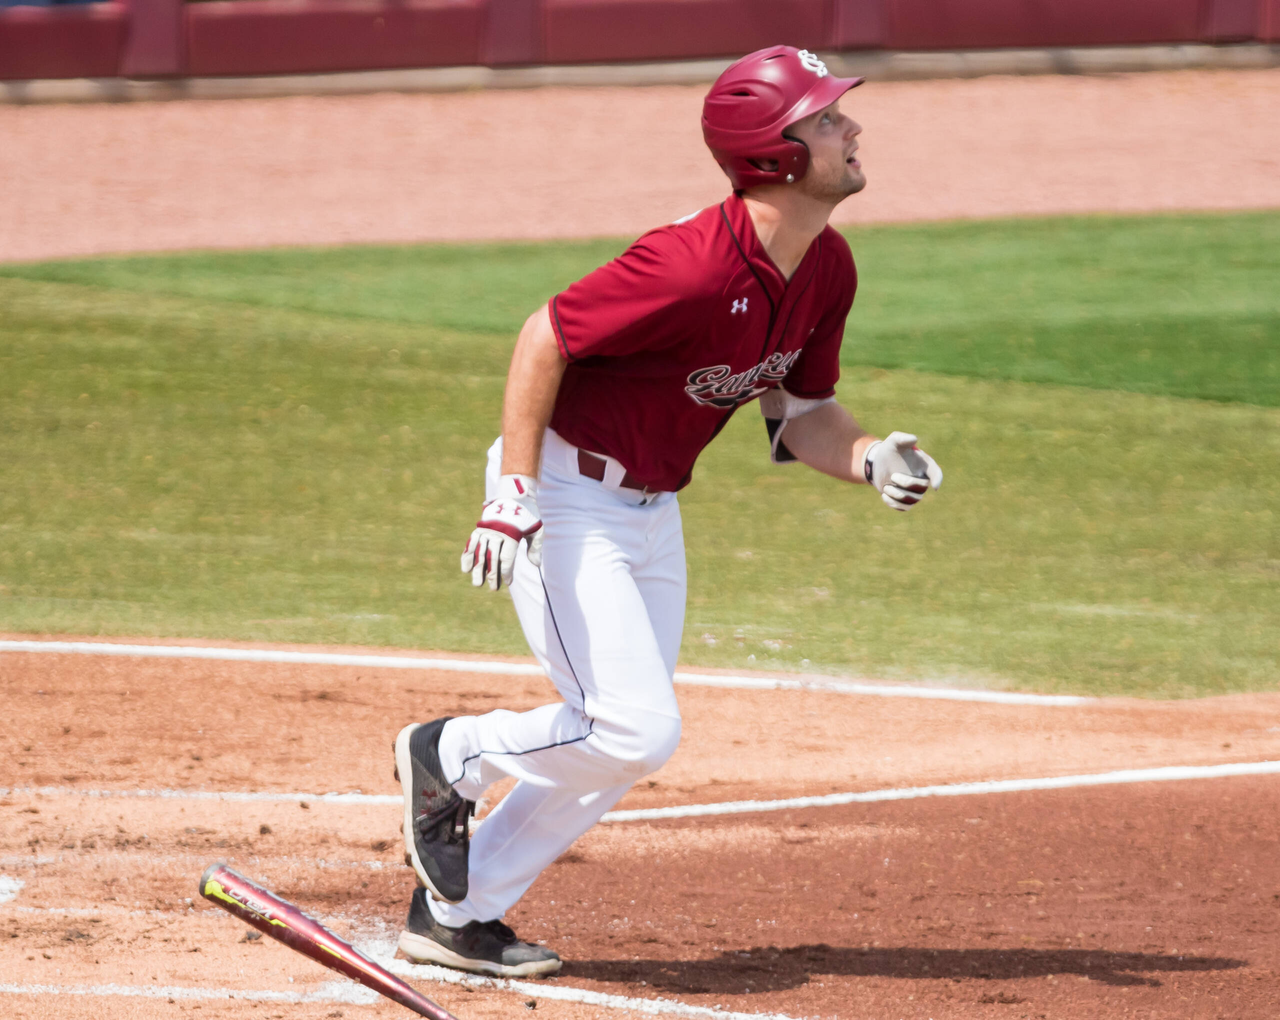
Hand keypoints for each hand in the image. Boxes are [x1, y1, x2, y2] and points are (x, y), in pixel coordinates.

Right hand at [460, 475, 542, 589]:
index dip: (506, 572)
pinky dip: (467, 556)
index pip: (507, 558)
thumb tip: (536, 565)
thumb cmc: (528, 514)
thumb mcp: (537, 528)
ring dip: (477, 569)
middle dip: (492, 574)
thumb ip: (536, 547)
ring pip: (480, 552)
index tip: (507, 582)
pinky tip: (466, 569)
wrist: (514, 494)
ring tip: (477, 583)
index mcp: (512, 534)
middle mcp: (497, 532)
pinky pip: (471, 543)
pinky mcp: (480, 527)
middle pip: (492, 557)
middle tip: (492, 588)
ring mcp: (487, 529)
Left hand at [863, 431, 942, 510]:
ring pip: (913, 500)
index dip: (938, 480)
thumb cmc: (890, 450)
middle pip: (922, 488)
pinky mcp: (904, 500)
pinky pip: (904, 508)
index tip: (935, 486)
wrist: (878, 463)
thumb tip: (914, 439)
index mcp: (923, 465)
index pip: (936, 473)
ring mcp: (913, 491)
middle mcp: (921, 479)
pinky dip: (894, 504)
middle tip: (893, 475)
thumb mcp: (894, 441)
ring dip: (898, 495)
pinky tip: (884, 495)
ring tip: (886, 486)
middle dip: (907, 483)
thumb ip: (902, 438)